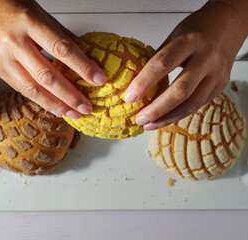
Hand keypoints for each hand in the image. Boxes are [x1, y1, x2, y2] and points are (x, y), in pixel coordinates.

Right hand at [0, 0, 105, 118]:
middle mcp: (14, 42)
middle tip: (86, 107)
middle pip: (47, 75)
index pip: (62, 49)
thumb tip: (85, 55)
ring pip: (32, 88)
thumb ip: (61, 35)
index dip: (82, 66)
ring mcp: (3, 58)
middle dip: (69, 94)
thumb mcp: (40, 14)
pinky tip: (54, 107)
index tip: (98, 79)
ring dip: (55, 104)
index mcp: (28, 23)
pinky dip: (40, 100)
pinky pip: (21, 89)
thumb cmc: (9, 5)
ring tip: (72, 113)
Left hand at [124, 0, 247, 129]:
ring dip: (168, 117)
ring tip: (149, 125)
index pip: (163, 63)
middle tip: (139, 118)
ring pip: (192, 103)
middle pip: (181, 90)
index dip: (145, 82)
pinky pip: (198, 104)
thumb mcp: (174, 35)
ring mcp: (216, 74)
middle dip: (157, 108)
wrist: (229, 25)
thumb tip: (134, 81)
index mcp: (190, 41)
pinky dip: (179, 114)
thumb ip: (158, 57)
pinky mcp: (221, 85)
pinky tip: (164, 118)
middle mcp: (207, 58)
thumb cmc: (197, 29)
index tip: (129, 97)